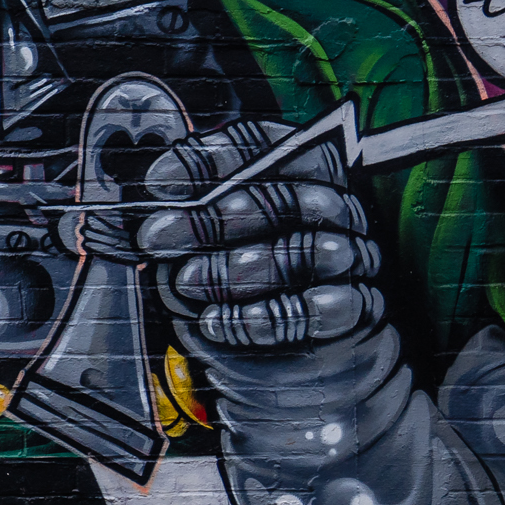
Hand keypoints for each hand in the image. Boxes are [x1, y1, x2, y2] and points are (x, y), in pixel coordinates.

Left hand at [131, 122, 383, 349]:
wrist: (292, 358)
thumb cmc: (243, 289)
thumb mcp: (206, 251)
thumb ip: (186, 224)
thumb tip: (147, 214)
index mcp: (301, 175)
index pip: (267, 145)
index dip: (211, 159)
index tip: (156, 182)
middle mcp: (334, 209)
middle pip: (285, 199)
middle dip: (212, 219)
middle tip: (156, 237)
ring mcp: (353, 257)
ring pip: (309, 252)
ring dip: (237, 268)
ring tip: (186, 283)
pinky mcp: (358, 309)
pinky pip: (323, 307)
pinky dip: (268, 316)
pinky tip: (222, 322)